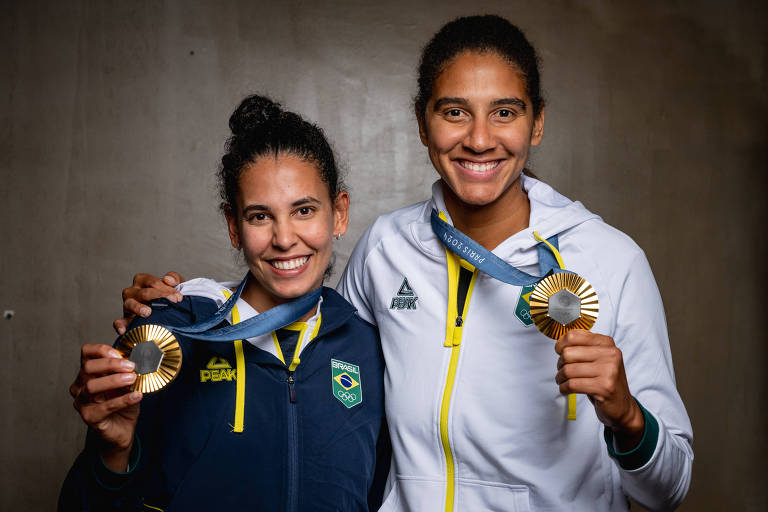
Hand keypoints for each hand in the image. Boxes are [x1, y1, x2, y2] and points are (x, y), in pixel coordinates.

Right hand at [70, 343, 142, 469]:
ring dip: (114, 380)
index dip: (102, 350)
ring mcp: (82, 402)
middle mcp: (80, 385)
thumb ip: (127, 369)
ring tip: (133, 379)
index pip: (86, 353)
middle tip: (131, 366)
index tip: (120, 353)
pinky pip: (105, 407)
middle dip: (111, 364)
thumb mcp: (127, 381)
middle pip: (88, 367)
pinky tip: (136, 396)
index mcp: (88, 372)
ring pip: (91, 386)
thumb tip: (138, 358)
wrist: (123, 428)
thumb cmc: (123, 401)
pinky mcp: (89, 417)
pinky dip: (123, 400)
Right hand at [114, 271, 183, 333]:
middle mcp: (133, 292)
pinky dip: (120, 325)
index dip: (166, 289)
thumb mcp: (174, 286)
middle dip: (159, 297)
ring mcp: (128, 306)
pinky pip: (119, 322)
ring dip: (138, 307)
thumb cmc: (167, 297)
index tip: (178, 298)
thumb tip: (168, 279)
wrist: (166, 314)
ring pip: (129, 304)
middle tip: (172, 302)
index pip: (153, 282)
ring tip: (147, 312)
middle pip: (144, 293)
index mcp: (143, 281)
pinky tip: (123, 329)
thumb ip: (174, 278)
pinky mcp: (126, 320)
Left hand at [554, 330, 643, 449]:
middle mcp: (610, 354)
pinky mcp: (604, 388)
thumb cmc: (604, 380)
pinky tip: (566, 389)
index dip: (560, 345)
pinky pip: (572, 385)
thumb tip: (559, 342)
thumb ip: (582, 346)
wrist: (621, 406)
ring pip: (568, 370)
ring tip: (563, 381)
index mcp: (607, 343)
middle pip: (568, 354)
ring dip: (560, 378)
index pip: (573, 336)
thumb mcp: (597, 358)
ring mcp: (609, 371)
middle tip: (562, 371)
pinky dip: (564, 388)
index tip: (559, 352)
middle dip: (560, 364)